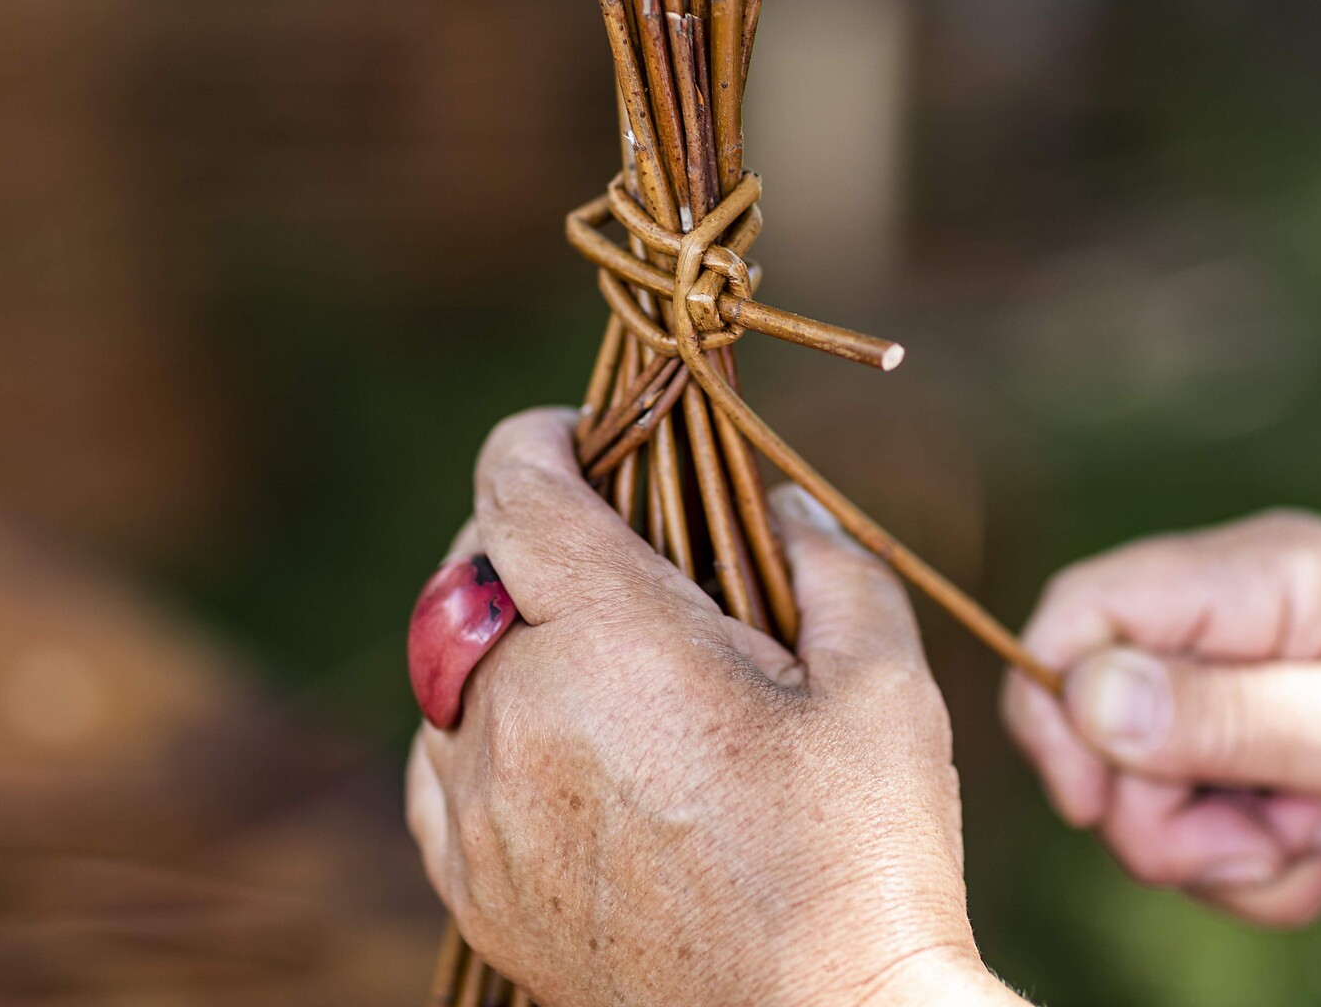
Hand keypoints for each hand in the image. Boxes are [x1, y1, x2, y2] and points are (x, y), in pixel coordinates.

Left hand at [406, 409, 1022, 1006]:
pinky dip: (477, 728)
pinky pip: (437, 765)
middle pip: (470, 568)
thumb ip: (831, 564)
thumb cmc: (860, 860)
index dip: (539, 436)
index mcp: (612, 640)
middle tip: (609, 541)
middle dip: (529, 530)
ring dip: (501, 630)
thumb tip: (785, 504)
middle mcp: (518, 714)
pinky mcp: (474, 886)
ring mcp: (481, 808)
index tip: (579, 433)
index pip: (514, 487)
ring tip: (590, 649)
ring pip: (443, 668)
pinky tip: (553, 742)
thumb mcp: (883, 687)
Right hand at [1001, 510, 1320, 925]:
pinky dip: (1253, 867)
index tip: (1093, 802)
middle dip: (1165, 814)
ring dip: (1222, 853)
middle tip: (1263, 847)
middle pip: (1097, 722)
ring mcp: (1230, 692)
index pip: (1084, 609)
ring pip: (1144, 793)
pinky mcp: (1244, 753)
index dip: (1054, 701)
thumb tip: (1088, 696)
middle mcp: (1224, 624)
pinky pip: (1195, 830)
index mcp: (1251, 578)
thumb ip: (1228, 714)